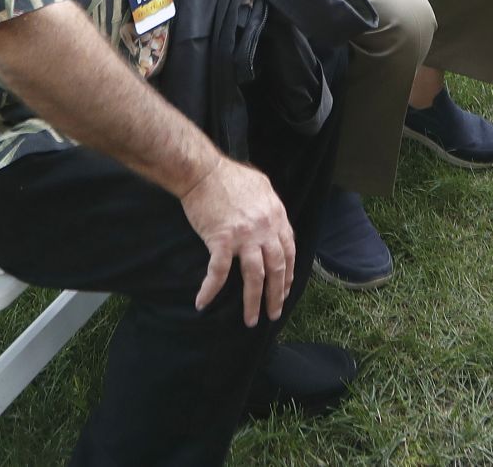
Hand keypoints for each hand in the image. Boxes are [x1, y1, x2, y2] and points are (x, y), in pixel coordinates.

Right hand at [180, 155, 294, 326]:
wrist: (203, 172)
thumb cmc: (230, 177)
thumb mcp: (262, 187)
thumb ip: (270, 207)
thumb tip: (273, 222)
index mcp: (276, 216)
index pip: (289, 250)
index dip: (288, 273)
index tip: (285, 289)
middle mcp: (265, 228)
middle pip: (277, 267)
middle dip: (276, 294)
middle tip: (274, 313)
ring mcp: (245, 236)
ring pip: (255, 276)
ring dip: (253, 302)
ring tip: (251, 320)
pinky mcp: (222, 241)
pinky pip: (219, 272)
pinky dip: (210, 289)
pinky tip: (203, 303)